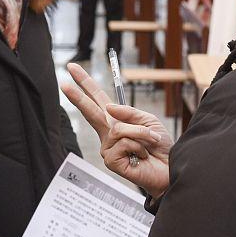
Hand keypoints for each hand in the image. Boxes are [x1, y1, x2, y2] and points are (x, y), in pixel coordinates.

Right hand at [61, 62, 172, 198]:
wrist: (172, 168)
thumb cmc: (161, 147)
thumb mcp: (148, 121)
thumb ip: (128, 112)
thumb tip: (108, 108)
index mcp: (116, 121)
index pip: (97, 99)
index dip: (85, 83)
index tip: (72, 68)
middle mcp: (108, 134)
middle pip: (89, 111)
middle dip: (77, 96)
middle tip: (63, 84)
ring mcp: (107, 148)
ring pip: (118, 129)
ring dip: (140, 133)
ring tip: (150, 142)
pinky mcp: (111, 161)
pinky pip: (123, 143)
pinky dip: (139, 146)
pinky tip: (142, 157)